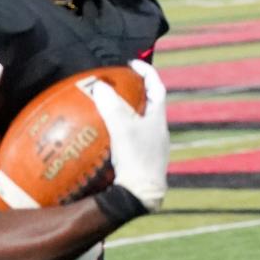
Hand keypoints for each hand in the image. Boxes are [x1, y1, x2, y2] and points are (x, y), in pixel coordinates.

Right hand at [91, 59, 168, 212]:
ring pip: (139, 124)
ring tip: (107, 109)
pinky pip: (130, 142)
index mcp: (158, 120)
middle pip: (149, 105)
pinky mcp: (141, 164)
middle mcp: (158, 133)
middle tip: (118, 85)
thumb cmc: (137, 160)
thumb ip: (112, 106)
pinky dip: (118, 135)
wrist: (141, 196)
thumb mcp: (123, 128)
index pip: (157, 88)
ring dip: (125, 115)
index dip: (147, 73)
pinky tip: (102, 139)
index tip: (133, 63)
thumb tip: (100, 86)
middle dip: (134, 93)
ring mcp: (150, 150)